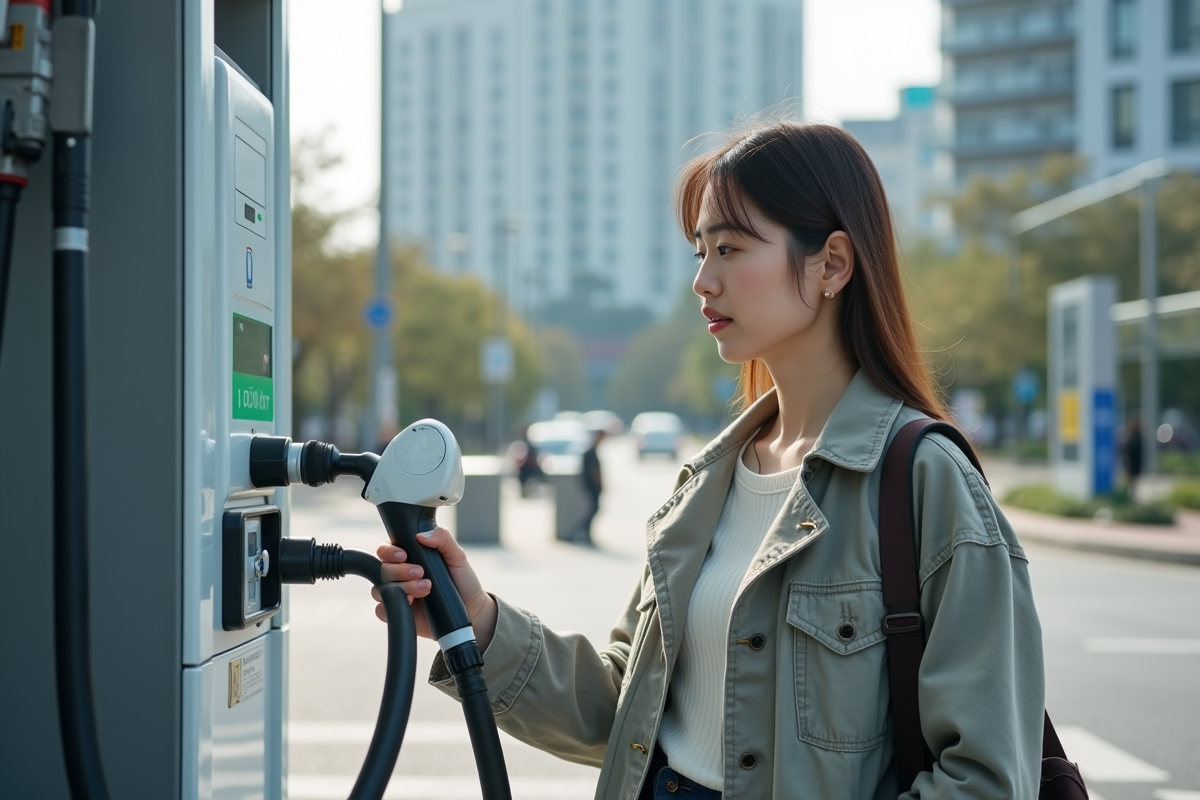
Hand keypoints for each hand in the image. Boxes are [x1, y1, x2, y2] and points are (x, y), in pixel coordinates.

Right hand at [371, 527, 498, 650]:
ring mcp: (398, 594)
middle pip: (382, 569)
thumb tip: (420, 535)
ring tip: (426, 588)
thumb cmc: (462, 580)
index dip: (390, 551)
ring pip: (380, 589)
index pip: (386, 550)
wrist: (471, 609)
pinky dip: (394, 604)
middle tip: (421, 572)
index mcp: (409, 557)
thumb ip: (443, 539)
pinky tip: (412, 601)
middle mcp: (400, 574)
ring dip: (402, 587)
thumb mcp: (457, 556)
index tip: (404, 555)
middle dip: (400, 570)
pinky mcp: (399, 612)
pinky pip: (381, 610)